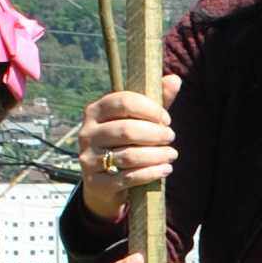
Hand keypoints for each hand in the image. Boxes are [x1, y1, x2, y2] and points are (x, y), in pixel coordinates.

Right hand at [76, 76, 179, 219]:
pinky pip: (128, 177)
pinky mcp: (95, 182)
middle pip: (127, 130)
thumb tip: (175, 79)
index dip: (149, 109)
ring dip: (156, 155)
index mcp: (95, 111)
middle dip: (155, 134)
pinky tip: (165, 169)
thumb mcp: (136, 121)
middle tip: (171, 137)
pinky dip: (151, 173)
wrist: (103, 183)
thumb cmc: (124, 144)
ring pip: (128, 155)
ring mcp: (88, 158)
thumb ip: (154, 102)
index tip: (166, 119)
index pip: (123, 102)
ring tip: (172, 154)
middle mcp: (87, 133)